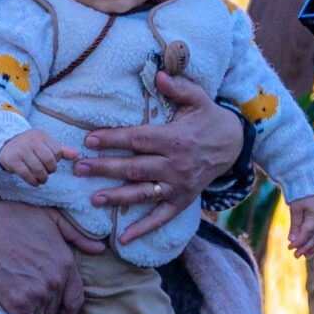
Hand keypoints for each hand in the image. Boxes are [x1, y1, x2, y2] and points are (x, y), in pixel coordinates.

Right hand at [0, 130, 78, 186]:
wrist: (5, 145)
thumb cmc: (29, 146)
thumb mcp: (44, 144)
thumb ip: (60, 150)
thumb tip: (76, 154)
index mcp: (41, 136)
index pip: (57, 151)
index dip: (56, 161)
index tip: (51, 163)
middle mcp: (31, 141)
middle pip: (49, 161)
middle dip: (50, 170)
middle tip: (47, 173)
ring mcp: (21, 150)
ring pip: (38, 169)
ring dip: (42, 178)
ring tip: (42, 179)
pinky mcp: (12, 160)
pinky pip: (27, 175)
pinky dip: (33, 182)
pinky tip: (34, 182)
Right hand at [0, 197, 103, 313]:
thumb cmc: (12, 219)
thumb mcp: (50, 217)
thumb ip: (77, 234)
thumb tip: (99, 248)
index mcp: (66, 264)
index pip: (76, 298)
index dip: (69, 308)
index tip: (62, 313)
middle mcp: (55, 282)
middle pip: (57, 308)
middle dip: (48, 304)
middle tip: (32, 294)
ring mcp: (36, 295)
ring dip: (33, 311)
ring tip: (20, 295)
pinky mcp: (17, 305)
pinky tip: (16, 313)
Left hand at [73, 72, 242, 243]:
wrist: (234, 145)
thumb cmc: (208, 119)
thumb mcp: (198, 99)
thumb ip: (178, 87)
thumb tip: (158, 74)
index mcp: (174, 139)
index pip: (137, 140)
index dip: (113, 139)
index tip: (89, 140)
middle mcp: (175, 165)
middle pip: (134, 168)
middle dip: (104, 169)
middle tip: (78, 169)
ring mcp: (178, 186)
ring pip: (143, 193)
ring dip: (117, 197)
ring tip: (93, 199)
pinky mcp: (182, 201)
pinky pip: (161, 218)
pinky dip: (143, 229)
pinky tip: (123, 239)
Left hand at [287, 195, 313, 257]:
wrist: (311, 182)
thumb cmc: (300, 194)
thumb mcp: (295, 208)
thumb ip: (295, 225)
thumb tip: (292, 240)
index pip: (307, 233)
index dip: (299, 242)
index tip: (290, 248)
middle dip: (305, 247)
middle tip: (296, 256)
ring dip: (313, 247)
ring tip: (305, 256)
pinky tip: (312, 248)